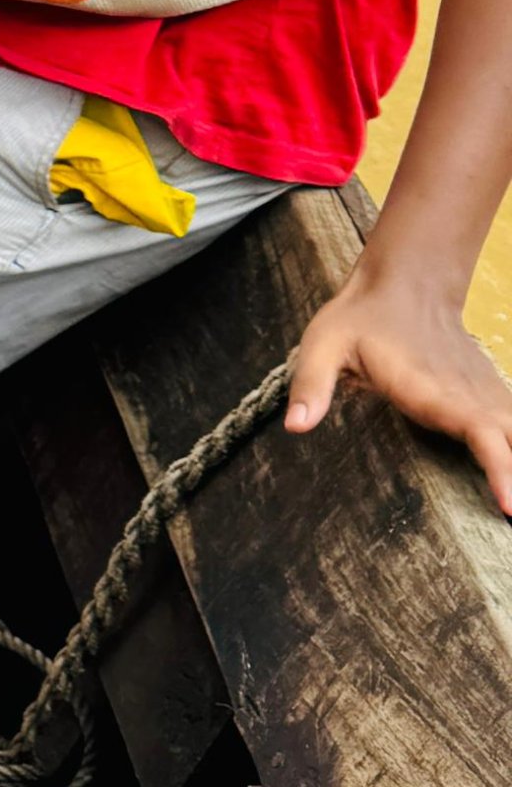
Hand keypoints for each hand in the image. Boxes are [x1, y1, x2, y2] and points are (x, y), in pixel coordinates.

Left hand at [287, 263, 511, 515]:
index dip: (501, 467)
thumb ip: (312, 385)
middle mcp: (469, 394)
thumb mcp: (324, 344)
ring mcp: (484, 392)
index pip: (480, 431)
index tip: (510, 503)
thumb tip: (296, 427)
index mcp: (433, 390)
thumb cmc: (361, 318)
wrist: (405, 283)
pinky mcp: (489, 393)